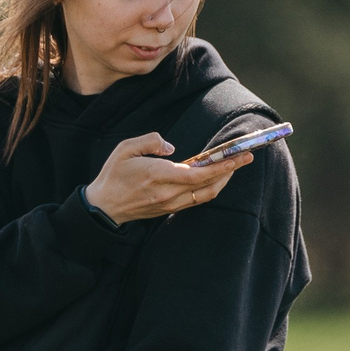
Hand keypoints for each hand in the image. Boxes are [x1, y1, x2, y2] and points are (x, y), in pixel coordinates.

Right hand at [84, 133, 252, 225]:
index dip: (221, 166)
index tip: (237, 157)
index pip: (198, 174)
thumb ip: (150, 142)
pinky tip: (215, 178)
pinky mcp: (169, 209)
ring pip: (206, 195)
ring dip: (223, 181)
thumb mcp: (125, 149)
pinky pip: (197, 200)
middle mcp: (168, 193)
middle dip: (230, 170)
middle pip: (208, 185)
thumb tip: (170, 147)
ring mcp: (170, 204)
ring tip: (234, 166)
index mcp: (158, 176)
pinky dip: (210, 188)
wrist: (103, 207)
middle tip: (246, 157)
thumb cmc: (113, 175)